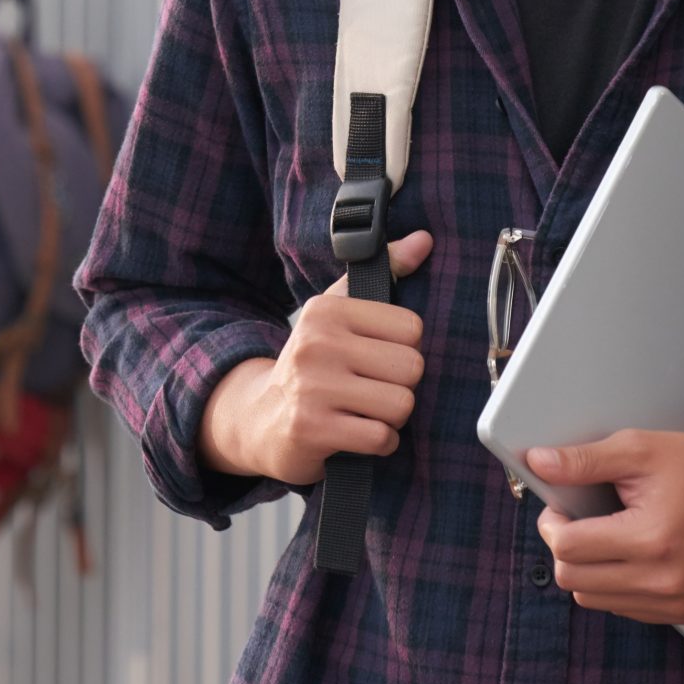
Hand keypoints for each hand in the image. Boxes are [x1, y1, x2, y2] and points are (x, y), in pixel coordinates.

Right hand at [197, 231, 433, 485]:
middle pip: (411, 367)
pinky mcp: (312, 428)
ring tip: (367, 411)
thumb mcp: (339, 311)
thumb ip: (385, 273)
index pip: (411, 328)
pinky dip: (380, 443)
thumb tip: (424, 240)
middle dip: (400, 386)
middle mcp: (316, 343)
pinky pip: (380, 437)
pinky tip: (359, 434)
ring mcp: (312, 387)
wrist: (259, 418)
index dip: (403, 349)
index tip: (378, 357)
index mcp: (327, 310)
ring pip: (400, 404)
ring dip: (392, 417)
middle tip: (373, 388)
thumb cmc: (314, 363)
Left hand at [530, 426, 683, 625]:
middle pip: (575, 581)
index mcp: (652, 539)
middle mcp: (665, 581)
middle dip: (566, 546)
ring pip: (594, 600)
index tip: (559, 506)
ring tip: (610, 533)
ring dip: (589, 568)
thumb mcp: (640, 449)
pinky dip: (615, 584)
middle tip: (580, 518)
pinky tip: (632, 553)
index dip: (552, 522)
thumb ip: (584, 460)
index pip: (569, 548)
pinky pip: (624, 608)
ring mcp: (676, 603)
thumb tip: (539, 462)